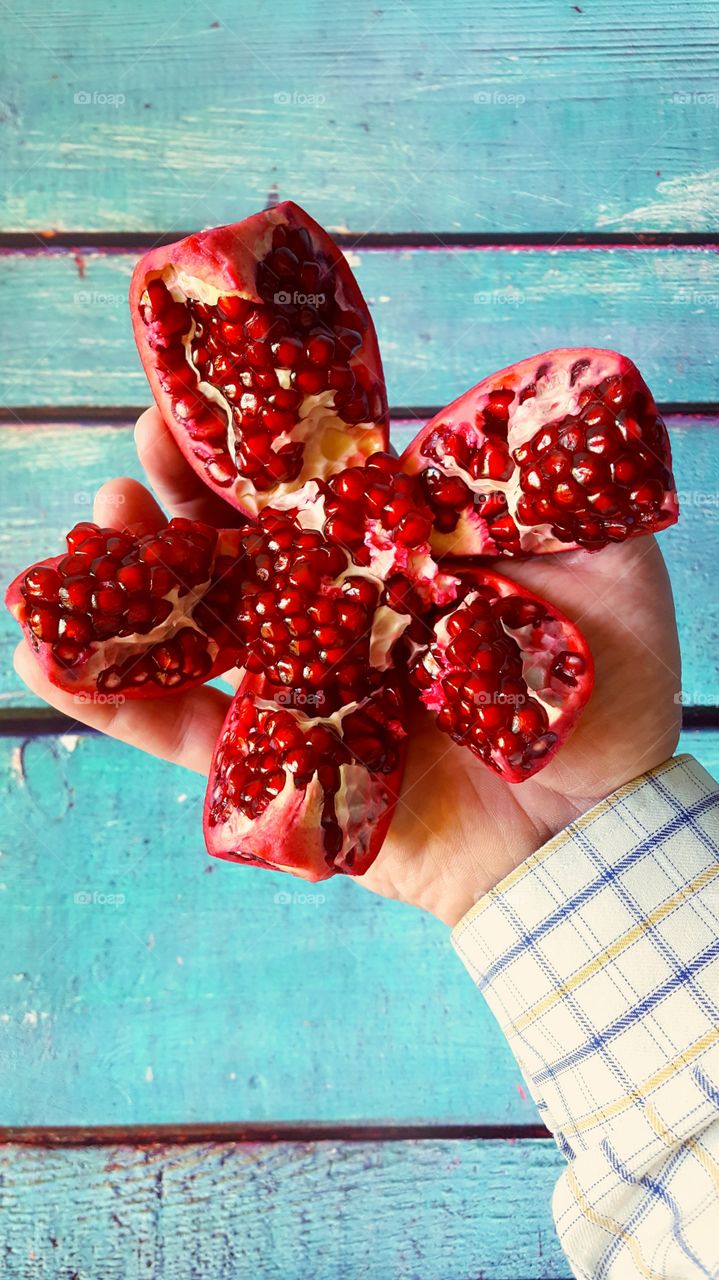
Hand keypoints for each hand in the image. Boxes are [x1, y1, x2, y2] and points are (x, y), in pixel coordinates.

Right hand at [14, 408, 681, 925]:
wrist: (592, 829)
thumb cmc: (607, 696)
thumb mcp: (607, 562)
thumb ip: (550, 488)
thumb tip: (487, 414)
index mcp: (397, 562)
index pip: (312, 486)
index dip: (261, 440)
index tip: (217, 387)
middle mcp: (338, 617)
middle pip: (240, 542)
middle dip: (183, 488)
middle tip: (147, 438)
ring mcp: (300, 690)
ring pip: (195, 624)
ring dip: (131, 576)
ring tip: (95, 523)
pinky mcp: (273, 768)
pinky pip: (177, 731)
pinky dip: (109, 696)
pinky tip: (43, 648)